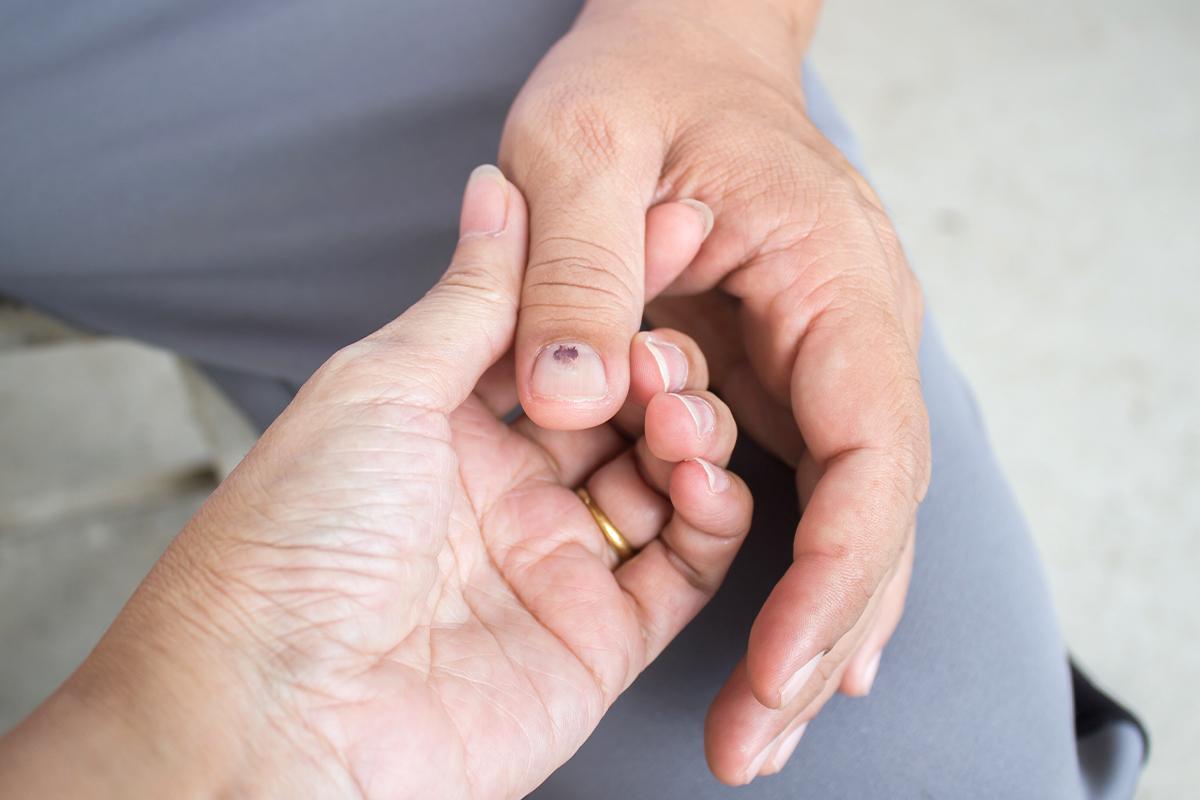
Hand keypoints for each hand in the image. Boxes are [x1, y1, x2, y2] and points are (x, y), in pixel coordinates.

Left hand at [0, 167, 751, 798]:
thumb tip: (499, 191)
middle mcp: (507, 492)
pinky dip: (713, 517)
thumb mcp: (384, 385)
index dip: (614, 292)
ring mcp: (554, 564)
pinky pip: (685, 569)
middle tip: (667, 342)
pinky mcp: (596, 638)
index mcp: (448, 423)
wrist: (278, 714)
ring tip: (678, 406)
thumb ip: (470, 298)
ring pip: (665, 482)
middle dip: (660, 365)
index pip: (562, 343)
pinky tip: (703, 472)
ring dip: (691, 433)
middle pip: (623, 410)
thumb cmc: (298, 542)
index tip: (670, 233)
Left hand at [500, 0, 930, 782]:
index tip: (791, 657)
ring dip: (808, 619)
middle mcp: (832, 330)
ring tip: (770, 720)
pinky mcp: (753, 378)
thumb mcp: (575, 148)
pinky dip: (778, 571)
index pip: (867, 445)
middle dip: (825, 624)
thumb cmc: (632, 75)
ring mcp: (795, 362)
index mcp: (818, 273)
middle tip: (765, 726)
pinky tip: (778, 646)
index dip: (837, 564)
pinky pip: (777, 490)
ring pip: (833, 513)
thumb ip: (565, 268)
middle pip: (866, 504)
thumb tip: (568, 393)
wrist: (671, 34)